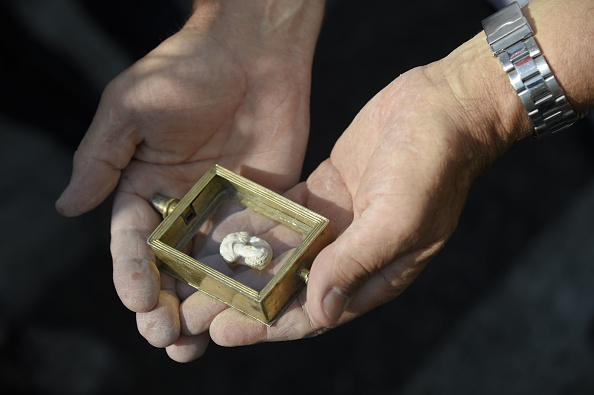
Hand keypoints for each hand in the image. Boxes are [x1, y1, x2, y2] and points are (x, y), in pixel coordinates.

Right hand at [56, 0, 324, 361]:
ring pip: (211, 268)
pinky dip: (249, 279)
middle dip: (166, 303)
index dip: (132, 273)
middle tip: (167, 340)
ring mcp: (224, 208)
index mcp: (144, 185)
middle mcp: (182, 205)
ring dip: (205, 306)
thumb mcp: (130, 109)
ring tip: (197, 345)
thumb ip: (101, 159)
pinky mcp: (263, 204)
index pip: (133, 241)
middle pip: (170, 266)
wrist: (253, 50)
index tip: (137, 301)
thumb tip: (66, 207)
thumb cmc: (185, 70)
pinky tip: (246, 308)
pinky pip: (255, 247)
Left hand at [179, 31, 532, 348]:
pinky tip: (221, 229)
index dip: (268, 326)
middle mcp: (351, 254)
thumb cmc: (432, 166)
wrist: (444, 107)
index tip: (224, 332)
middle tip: (195, 311)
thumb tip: (320, 309)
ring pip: (282, 253)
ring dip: (243, 265)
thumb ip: (357, 262)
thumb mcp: (399, 219)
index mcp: (374, 274)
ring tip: (197, 275)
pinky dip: (256, 224)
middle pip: (289, 288)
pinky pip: (284, 215)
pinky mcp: (325, 191)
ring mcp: (336, 222)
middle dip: (244, 302)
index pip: (314, 313)